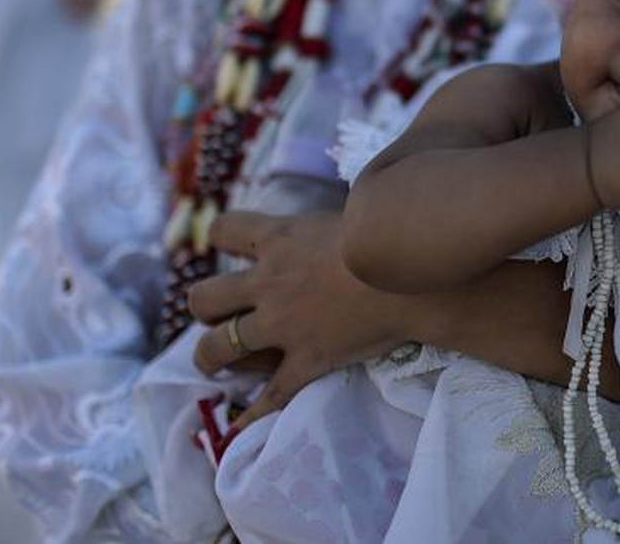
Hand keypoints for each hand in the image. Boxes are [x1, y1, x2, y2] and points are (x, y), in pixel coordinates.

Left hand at [187, 211, 413, 429]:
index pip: (224, 229)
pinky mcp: (306, 360)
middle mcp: (268, 284)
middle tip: (219, 315)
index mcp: (278, 239)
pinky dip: (251, 415)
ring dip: (211, 358)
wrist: (414, 270)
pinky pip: (270, 396)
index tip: (229, 246)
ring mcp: (282, 326)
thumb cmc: (393, 231)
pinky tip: (238, 427)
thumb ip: (335, 214)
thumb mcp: (353, 207)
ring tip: (214, 364)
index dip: (220, 237)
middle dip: (206, 308)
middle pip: (205, 298)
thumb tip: (360, 191)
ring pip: (218, 349)